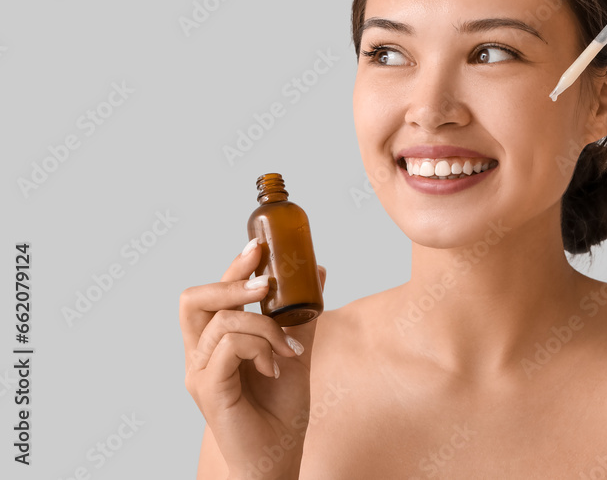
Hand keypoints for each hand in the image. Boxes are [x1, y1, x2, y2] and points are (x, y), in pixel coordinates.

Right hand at [179, 238, 327, 479]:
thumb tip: (316, 272)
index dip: (232, 266)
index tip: (259, 246)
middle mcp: (199, 356)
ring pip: (222, 320)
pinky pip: (230, 346)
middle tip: (265, 284)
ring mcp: (199, 372)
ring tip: (285, 349)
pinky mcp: (207, 388)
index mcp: (214, 345)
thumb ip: (300, 317)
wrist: (277, 459)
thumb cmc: (280, 413)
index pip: (211, 296)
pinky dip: (260, 347)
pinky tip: (276, 366)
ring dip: (263, 326)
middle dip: (230, 281)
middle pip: (192, 299)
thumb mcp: (295, 354)